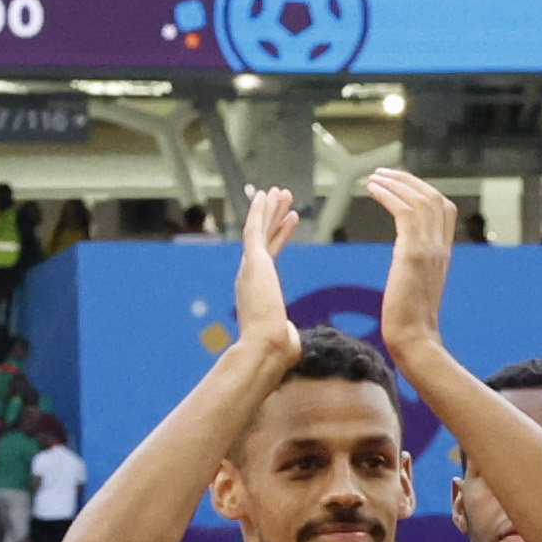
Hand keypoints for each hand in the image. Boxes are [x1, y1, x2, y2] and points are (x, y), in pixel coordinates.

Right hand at [224, 183, 301, 379]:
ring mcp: (250, 267)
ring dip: (270, 209)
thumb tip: (292, 343)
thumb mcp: (285, 338)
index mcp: (257, 289)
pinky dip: (259, 211)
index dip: (280, 235)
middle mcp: (249, 275)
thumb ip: (287, 334)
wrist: (267, 347)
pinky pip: (255, 229)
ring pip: (259, 229)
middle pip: (263, 237)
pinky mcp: (253, 261)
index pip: (271, 254)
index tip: (289, 220)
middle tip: (282, 197)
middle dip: (274, 216)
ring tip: (281, 191)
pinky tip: (266, 195)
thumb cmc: (278, 350)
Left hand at [365, 162, 456, 354]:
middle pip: (434, 197)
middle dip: (408, 180)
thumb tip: (404, 267)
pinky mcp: (413, 253)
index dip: (422, 191)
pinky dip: (387, 195)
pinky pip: (403, 211)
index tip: (399, 185)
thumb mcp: (416, 290)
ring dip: (394, 183)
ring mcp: (430, 249)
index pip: (444, 209)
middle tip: (382, 173)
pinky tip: (372, 190)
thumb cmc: (410, 325)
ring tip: (372, 178)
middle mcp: (441, 247)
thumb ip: (414, 270)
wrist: (415, 341)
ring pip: (419, 199)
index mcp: (443, 255)